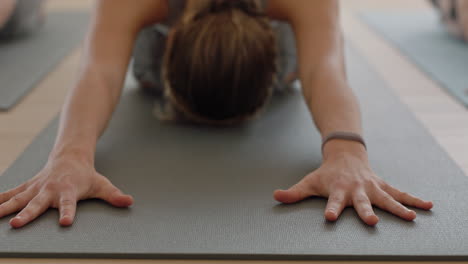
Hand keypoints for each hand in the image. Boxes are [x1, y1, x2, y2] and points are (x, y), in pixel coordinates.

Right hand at [0, 156, 132, 227]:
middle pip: (38, 203)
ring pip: (18, 198)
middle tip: (16, 224)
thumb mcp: (102, 184)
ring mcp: (36, 188)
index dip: (68, 212)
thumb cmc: (87, 175)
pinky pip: (11, 193)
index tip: (65, 223)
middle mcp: (50, 190)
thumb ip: (114, 195)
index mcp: (68, 191)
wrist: (70, 156)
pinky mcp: (28, 187)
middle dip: (27, 213)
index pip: (69, 204)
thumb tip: (130, 202)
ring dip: (4, 208)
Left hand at [273, 140, 432, 225]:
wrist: (345, 154)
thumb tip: (275, 196)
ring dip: (399, 207)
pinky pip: (400, 193)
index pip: (332, 202)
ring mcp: (372, 187)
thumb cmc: (326, 173)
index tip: (329, 217)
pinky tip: (428, 206)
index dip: (331, 209)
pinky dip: (414, 199)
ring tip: (411, 218)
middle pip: (362, 202)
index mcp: (337, 190)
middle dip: (366, 211)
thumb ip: (294, 192)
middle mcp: (356, 189)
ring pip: (386, 198)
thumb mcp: (309, 181)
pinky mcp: (383, 185)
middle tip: (372, 221)